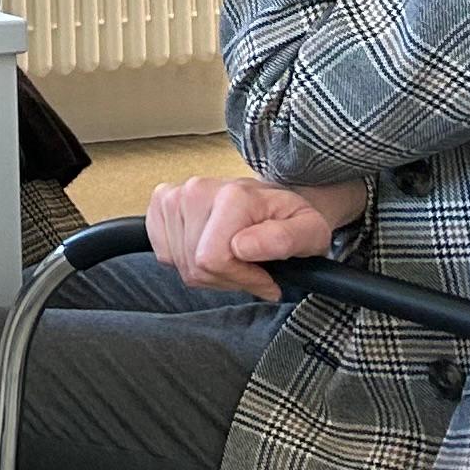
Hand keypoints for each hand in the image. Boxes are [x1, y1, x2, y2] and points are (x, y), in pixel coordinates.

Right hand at [146, 173, 366, 296]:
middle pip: (195, 265)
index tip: (266, 277)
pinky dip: (186, 259)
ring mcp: (174, 195)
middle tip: (251, 268)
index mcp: (232, 196)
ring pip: (180, 263)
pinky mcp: (160, 203)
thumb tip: (242, 247)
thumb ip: (283, 239)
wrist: (271, 199)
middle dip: (227, 278)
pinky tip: (208, 247)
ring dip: (208, 272)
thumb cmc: (290, 218)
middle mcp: (196, 190)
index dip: (242, 279)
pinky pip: (164, 253)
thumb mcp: (309, 232)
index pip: (213, 261)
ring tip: (233, 257)